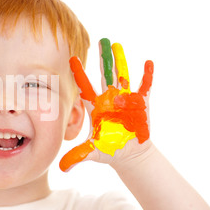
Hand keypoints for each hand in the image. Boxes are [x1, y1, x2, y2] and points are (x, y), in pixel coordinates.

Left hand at [60, 38, 152, 171]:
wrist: (129, 154)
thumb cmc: (109, 150)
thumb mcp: (92, 152)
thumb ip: (77, 156)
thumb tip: (61, 168)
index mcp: (96, 107)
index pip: (85, 87)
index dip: (79, 73)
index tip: (71, 58)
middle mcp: (109, 99)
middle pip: (104, 75)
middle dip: (103, 59)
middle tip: (101, 40)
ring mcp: (125, 100)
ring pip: (122, 76)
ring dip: (121, 62)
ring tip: (117, 45)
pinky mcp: (140, 104)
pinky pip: (144, 87)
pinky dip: (147, 76)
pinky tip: (147, 62)